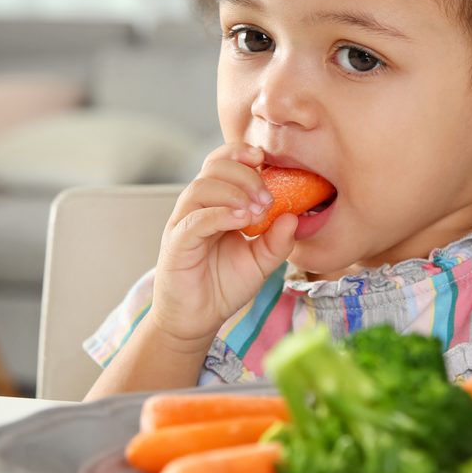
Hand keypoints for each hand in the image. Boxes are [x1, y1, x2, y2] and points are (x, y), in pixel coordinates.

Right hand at [149, 143, 296, 347]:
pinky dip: (220, 214)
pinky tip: (242, 220)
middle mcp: (197, 207)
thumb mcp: (261, 261)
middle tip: (268, 197)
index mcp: (216, 203)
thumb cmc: (225, 284)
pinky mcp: (176, 244)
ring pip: (201, 188)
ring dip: (234, 192)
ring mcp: (184, 224)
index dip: (241, 153)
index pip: (223, 163)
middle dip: (245, 175)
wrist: (198, 319)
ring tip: (257, 210)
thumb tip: (294, 216)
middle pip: (213, 168)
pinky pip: (194, 220)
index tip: (265, 158)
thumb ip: (278, 240)